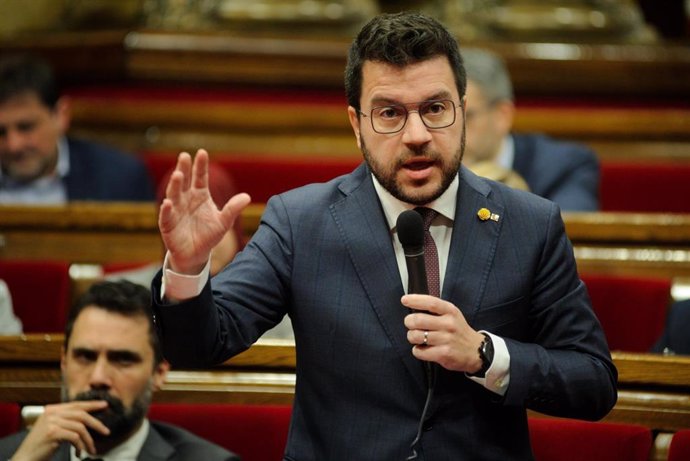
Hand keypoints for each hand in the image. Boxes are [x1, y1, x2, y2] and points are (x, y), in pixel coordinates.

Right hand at [12, 401, 109, 460]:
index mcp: (52, 410)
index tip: (105, 405)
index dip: (92, 405)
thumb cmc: (40, 446)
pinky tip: (79, 453)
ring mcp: (52, 422)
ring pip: (80, 428)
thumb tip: (88, 418)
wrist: (25, 458)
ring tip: (91, 450)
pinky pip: (75, 437)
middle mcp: (52, 413)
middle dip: (96, 424)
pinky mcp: (53, 433)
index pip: (76, 405)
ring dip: (88, 441)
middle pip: (81, 415)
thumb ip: (66, 420)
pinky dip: (80, 446)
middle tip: (106, 431)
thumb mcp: (53, 428)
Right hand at [158, 149, 250, 274]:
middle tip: (184, 156)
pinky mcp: (167, 224)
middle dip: (184, 168)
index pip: (200, 177)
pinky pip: (166, 215)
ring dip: (175, 185)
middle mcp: (186, 198)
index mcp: (200, 195)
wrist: (196, 254)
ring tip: (178, 175)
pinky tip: (167, 203)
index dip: (201, 165)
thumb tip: (247, 197)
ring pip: (174, 194)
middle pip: (185, 181)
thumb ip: (233, 209)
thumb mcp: (224, 222)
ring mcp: (175, 210)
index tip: (202, 152)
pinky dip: (166, 209)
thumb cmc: (209, 235)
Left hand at [402, 294, 484, 373]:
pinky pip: (419, 351)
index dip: (415, 300)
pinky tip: (423, 349)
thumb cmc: (458, 331)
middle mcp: (449, 324)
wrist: (476, 351)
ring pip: (416, 336)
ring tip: (417, 338)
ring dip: (411, 337)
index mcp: (450, 311)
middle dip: (408, 322)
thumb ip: (435, 309)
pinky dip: (417, 350)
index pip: (430, 302)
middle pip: (418, 320)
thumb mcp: (452, 315)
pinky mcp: (443, 354)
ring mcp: (446, 339)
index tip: (404, 300)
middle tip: (410, 324)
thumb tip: (412, 304)